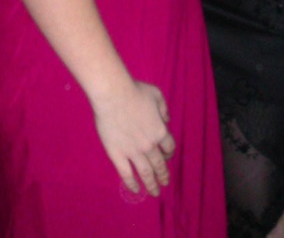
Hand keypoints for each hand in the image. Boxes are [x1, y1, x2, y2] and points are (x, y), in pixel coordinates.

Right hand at [92, 79, 175, 195]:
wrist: (113, 95)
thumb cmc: (135, 91)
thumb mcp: (157, 95)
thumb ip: (164, 109)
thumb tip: (167, 119)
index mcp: (160, 131)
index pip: (169, 147)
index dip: (169, 153)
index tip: (167, 156)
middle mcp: (149, 145)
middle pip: (159, 164)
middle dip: (163, 174)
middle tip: (165, 183)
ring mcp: (132, 152)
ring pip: (145, 173)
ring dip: (151, 184)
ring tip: (155, 192)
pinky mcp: (117, 155)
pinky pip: (126, 174)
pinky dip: (132, 184)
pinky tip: (136, 190)